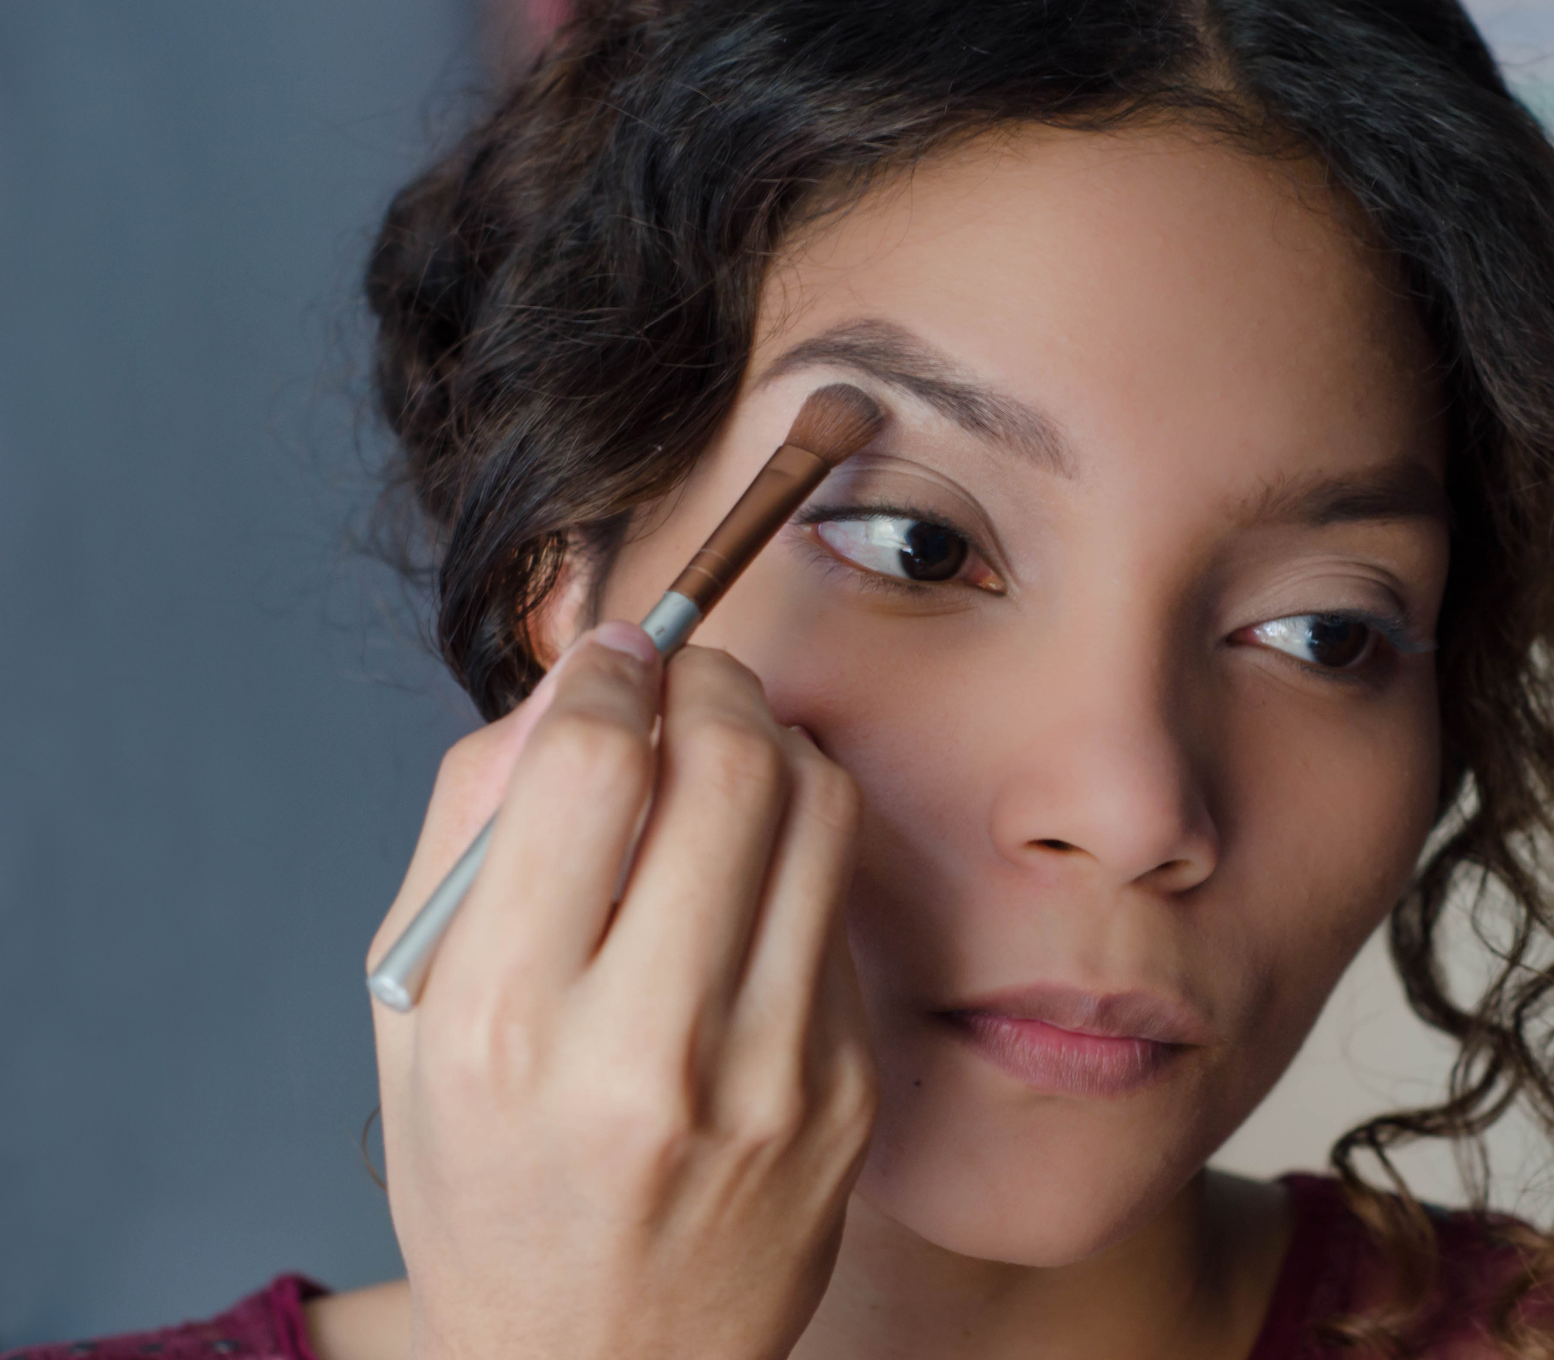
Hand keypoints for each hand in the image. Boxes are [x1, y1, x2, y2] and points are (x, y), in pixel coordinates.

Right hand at [366, 621, 877, 1359]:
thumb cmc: (490, 1181)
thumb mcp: (416, 1016)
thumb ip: (470, 831)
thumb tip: (571, 688)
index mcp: (504, 1028)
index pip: (590, 768)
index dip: (610, 674)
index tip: (614, 661)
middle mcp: (645, 1053)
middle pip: (729, 764)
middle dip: (711, 680)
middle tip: (687, 680)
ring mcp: (769, 1075)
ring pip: (818, 809)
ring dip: (775, 739)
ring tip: (730, 752)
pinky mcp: (847, 1090)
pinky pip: (840, 902)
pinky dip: (800, 848)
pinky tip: (755, 875)